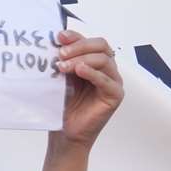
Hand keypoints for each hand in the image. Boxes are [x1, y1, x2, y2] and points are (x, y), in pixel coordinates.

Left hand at [55, 30, 122, 147]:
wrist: (65, 134)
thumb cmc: (63, 107)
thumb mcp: (62, 79)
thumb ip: (64, 61)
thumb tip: (56, 41)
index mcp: (95, 63)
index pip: (91, 42)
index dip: (76, 36)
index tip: (59, 36)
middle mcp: (106, 70)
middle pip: (100, 46)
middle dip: (79, 46)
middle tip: (60, 53)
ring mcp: (113, 81)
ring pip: (104, 60)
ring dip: (82, 59)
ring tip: (63, 66)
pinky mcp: (115, 95)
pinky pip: (106, 80)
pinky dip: (92, 73)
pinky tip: (78, 70)